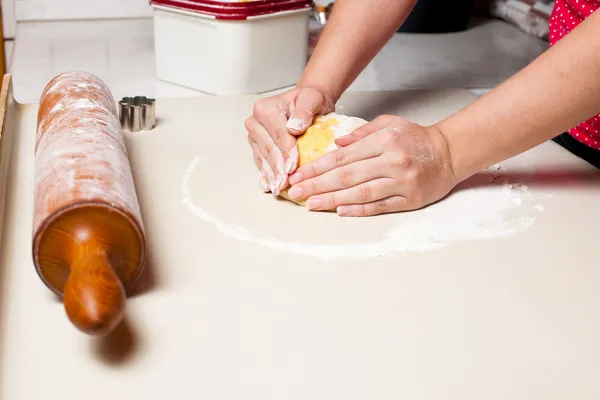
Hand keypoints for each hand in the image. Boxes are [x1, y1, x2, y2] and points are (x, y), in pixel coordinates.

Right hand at [245, 86, 334, 195]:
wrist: (306, 102)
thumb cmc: (310, 100)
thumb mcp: (312, 98)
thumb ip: (305, 110)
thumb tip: (294, 128)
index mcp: (265, 108)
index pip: (278, 135)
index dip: (287, 153)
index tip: (293, 168)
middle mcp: (255, 121)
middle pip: (268, 148)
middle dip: (278, 168)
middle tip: (285, 184)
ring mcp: (254, 134)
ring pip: (263, 157)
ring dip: (271, 174)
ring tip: (278, 188)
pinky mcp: (256, 145)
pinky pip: (260, 161)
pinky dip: (266, 174)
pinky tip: (269, 185)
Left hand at [285, 115, 456, 216]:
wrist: (451, 152)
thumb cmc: (417, 138)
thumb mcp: (390, 124)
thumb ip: (361, 134)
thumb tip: (337, 144)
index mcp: (383, 142)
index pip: (342, 157)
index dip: (316, 168)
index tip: (297, 175)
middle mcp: (391, 162)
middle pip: (347, 176)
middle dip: (317, 185)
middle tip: (295, 192)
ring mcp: (402, 182)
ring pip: (360, 193)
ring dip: (332, 200)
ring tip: (311, 204)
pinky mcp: (410, 199)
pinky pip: (380, 206)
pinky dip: (359, 209)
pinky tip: (340, 211)